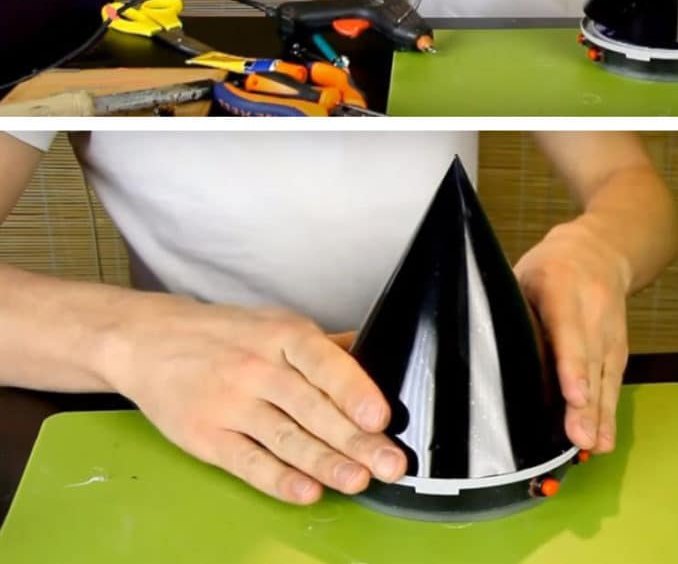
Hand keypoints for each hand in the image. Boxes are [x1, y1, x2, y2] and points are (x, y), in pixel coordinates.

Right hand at [102, 296, 405, 503]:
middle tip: (389, 463)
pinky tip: (306, 491)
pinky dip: (278, 479)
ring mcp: (231, 404)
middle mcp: (258, 369)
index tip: (379, 417)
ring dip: (325, 464)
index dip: (354, 391)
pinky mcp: (206, 436)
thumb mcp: (277, 325)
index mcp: (284, 336)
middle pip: (313, 409)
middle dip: (356, 441)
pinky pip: (248, 462)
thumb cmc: (225, 335)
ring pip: (286, 439)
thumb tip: (376, 353)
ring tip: (357, 480)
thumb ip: (326, 348)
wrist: (149, 341)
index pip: (324, 363)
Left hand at [513, 220, 631, 453]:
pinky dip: (609, 410)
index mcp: (561, 287)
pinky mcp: (620, 345)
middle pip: (590, 360)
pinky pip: (614, 380)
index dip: (572, 365)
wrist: (603, 249)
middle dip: (586, 403)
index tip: (573, 395)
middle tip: (581, 439)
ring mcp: (610, 329)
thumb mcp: (522, 275)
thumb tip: (484, 356)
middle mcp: (592, 310)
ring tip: (594, 446)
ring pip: (606, 375)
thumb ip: (512, 313)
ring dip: (600, 414)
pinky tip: (604, 437)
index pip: (567, 330)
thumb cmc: (552, 266)